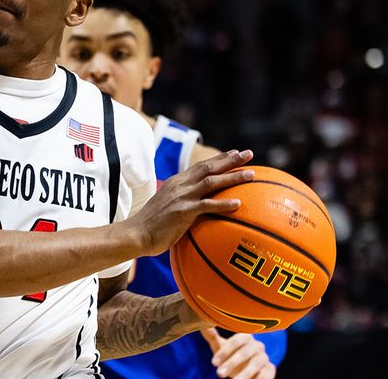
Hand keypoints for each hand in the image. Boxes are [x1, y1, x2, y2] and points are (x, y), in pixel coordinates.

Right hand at [126, 150, 254, 255]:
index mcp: (176, 182)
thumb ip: (181, 202)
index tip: (234, 153)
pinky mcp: (183, 211)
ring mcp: (181, 197)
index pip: (200, 166)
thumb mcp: (167, 207)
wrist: (135, 234)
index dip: (219, 159)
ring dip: (233, 177)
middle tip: (249, 154)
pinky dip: (223, 204)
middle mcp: (180, 185)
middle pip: (209, 167)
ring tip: (251, 175)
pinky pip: (207, 205)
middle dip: (230, 159)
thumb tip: (196, 209)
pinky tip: (238, 204)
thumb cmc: (151, 226)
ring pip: (212, 182)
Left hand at [201, 329, 275, 378]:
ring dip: (245, 373)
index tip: (213, 363)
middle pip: (245, 352)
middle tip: (219, 374)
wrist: (243, 369)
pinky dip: (260, 378)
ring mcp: (264, 357)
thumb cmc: (229, 355)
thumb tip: (203, 326)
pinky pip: (268, 373)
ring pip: (256, 363)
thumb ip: (211, 337)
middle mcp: (257, 345)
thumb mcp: (219, 347)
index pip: (236, 340)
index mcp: (245, 336)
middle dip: (231, 363)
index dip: (225, 351)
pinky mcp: (270, 368)